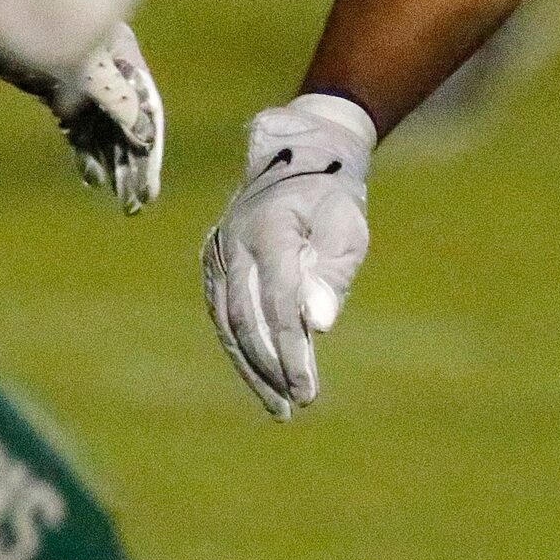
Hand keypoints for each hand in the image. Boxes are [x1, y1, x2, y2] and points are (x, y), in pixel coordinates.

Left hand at [0, 19, 164, 213]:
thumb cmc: (36, 28)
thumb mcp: (84, 68)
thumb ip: (116, 99)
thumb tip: (144, 135)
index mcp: (122, 57)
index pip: (145, 111)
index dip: (149, 151)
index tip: (149, 186)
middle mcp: (107, 70)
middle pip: (128, 125)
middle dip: (133, 165)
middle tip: (139, 203)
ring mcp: (79, 81)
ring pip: (104, 130)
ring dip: (113, 164)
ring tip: (121, 199)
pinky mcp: (53, 89)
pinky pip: (77, 127)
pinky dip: (85, 152)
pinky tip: (91, 178)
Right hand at [202, 93, 375, 419]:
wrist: (299, 152)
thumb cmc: (332, 194)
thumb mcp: (347, 227)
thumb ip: (333, 274)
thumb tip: (320, 326)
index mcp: (268, 228)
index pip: (278, 302)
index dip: (292, 350)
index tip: (307, 389)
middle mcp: (232, 241)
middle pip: (247, 319)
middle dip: (271, 367)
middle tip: (296, 404)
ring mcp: (217, 251)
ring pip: (227, 322)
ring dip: (252, 367)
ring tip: (279, 406)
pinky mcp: (213, 262)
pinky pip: (222, 313)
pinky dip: (240, 347)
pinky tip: (261, 375)